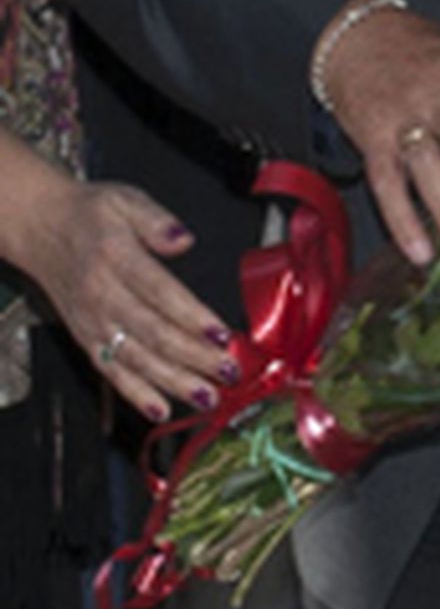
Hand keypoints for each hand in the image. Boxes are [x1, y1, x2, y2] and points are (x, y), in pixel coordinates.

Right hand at [15, 171, 233, 422]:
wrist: (42, 228)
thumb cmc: (91, 214)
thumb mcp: (126, 200)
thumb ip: (157, 220)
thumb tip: (183, 239)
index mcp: (117, 258)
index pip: (160, 292)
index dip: (192, 317)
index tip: (222, 334)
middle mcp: (102, 295)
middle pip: (153, 332)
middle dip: (194, 356)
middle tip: (229, 371)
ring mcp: (92, 322)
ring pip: (136, 358)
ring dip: (173, 381)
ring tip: (208, 396)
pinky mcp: (85, 338)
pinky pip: (111, 372)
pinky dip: (135, 393)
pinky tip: (162, 409)